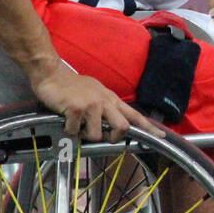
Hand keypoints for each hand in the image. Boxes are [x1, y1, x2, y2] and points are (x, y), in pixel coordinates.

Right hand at [32, 63, 161, 141]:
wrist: (52, 74)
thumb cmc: (73, 87)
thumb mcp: (96, 93)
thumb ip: (106, 108)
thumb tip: (112, 127)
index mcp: (111, 99)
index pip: (134, 115)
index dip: (148, 128)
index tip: (161, 137)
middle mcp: (105, 101)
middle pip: (122, 127)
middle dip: (113, 137)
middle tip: (103, 136)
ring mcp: (92, 104)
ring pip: (96, 135)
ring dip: (85, 135)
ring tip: (78, 124)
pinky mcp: (76, 108)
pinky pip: (75, 132)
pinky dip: (69, 130)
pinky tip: (66, 119)